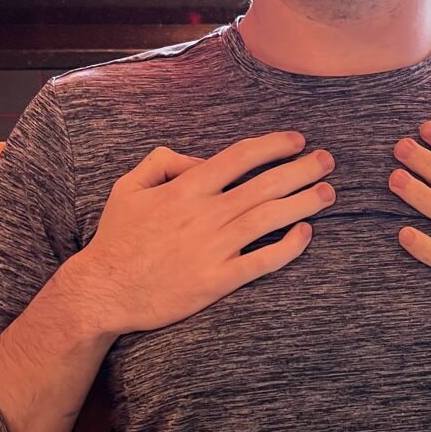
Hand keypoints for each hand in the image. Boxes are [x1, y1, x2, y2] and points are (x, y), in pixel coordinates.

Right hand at [70, 131, 334, 336]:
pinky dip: (287, 247)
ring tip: (329, 192)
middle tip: (328, 160)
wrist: (102, 291)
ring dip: (303, 202)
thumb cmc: (116, 238)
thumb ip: (162, 162)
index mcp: (186, 188)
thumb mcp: (128, 186)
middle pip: (264, 184)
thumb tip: (198, 160)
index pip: (240, 157)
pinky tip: (306, 233)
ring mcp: (213, 248)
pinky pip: (261, 262)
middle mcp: (205, 214)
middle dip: (301, 169)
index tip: (297, 140)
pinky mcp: (216, 281)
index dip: (273, 145)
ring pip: (269, 218)